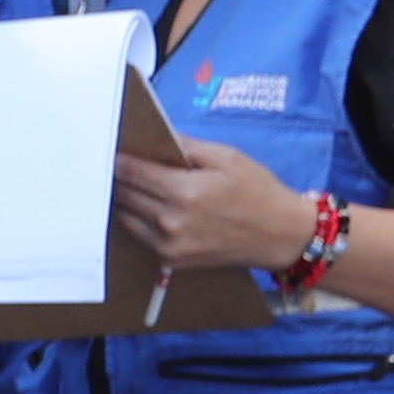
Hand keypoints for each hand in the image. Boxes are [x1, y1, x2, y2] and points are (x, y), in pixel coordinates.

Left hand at [117, 138, 315, 274]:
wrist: (281, 235)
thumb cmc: (257, 191)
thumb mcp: (227, 157)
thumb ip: (187, 146)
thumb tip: (156, 134)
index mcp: (185, 191)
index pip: (131, 171)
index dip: (118, 158)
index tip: (112, 149)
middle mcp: (171, 220)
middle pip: (124, 193)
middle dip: (119, 176)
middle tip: (117, 164)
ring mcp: (169, 243)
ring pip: (126, 215)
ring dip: (125, 198)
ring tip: (131, 184)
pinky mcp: (170, 259)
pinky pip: (139, 234)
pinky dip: (136, 218)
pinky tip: (146, 206)